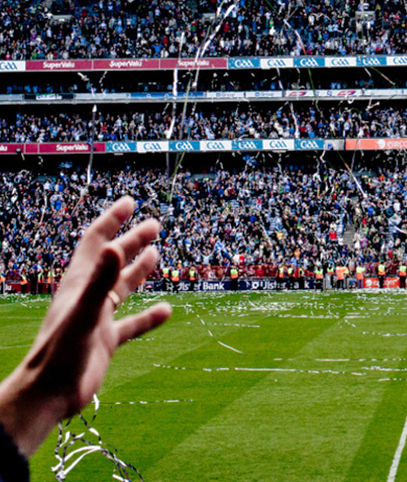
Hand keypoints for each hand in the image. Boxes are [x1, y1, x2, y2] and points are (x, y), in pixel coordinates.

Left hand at [0, 197, 170, 458]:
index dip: (112, 220)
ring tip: (155, 254)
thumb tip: (115, 247)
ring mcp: (97, 319)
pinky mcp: (106, 341)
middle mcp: (88, 297)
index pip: (96, 242)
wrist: (48, 395)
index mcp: (79, 284)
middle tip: (154, 225)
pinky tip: (166, 311)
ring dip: (138, 271)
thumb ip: (101, 281)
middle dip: (132, 241)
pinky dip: (149, 316)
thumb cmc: (60, 353)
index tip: (130, 203)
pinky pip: (133, 324)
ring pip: (122, 288)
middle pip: (112, 261)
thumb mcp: (84, 313)